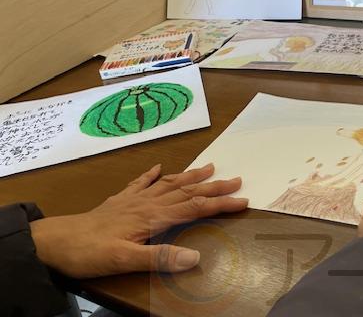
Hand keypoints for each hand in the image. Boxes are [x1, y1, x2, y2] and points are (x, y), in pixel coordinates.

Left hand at [30, 163, 247, 277]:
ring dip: (191, 176)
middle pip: (187, 191)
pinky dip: (152, 174)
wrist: (55, 242)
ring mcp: (133, 199)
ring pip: (169, 184)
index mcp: (154, 217)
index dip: (221, 204)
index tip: (244, 201)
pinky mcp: (119, 201)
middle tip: (237, 180)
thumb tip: (195, 257)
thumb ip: (160, 258)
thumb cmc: (90, 252)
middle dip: (214, 186)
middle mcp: (148, 203)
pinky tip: (160, 167)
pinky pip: (141, 183)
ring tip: (209, 166)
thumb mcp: (125, 260)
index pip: (195, 208)